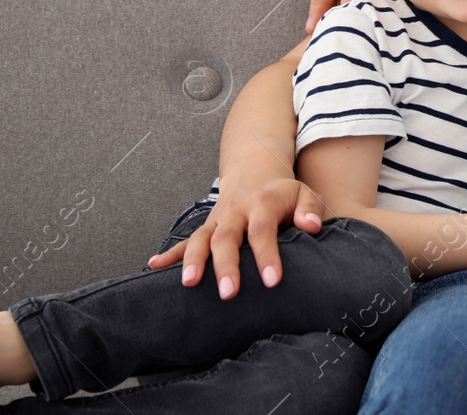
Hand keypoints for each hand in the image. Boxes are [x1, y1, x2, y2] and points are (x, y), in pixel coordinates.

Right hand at [147, 178, 325, 298]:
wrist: (256, 174)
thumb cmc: (284, 193)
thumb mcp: (304, 193)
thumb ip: (310, 208)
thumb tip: (311, 226)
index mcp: (262, 203)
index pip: (263, 231)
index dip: (266, 256)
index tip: (272, 280)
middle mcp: (235, 211)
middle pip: (226, 238)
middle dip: (226, 266)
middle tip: (229, 293)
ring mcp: (217, 219)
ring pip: (201, 240)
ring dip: (193, 261)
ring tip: (189, 283)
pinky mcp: (206, 227)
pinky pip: (186, 241)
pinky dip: (170, 254)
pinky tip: (154, 266)